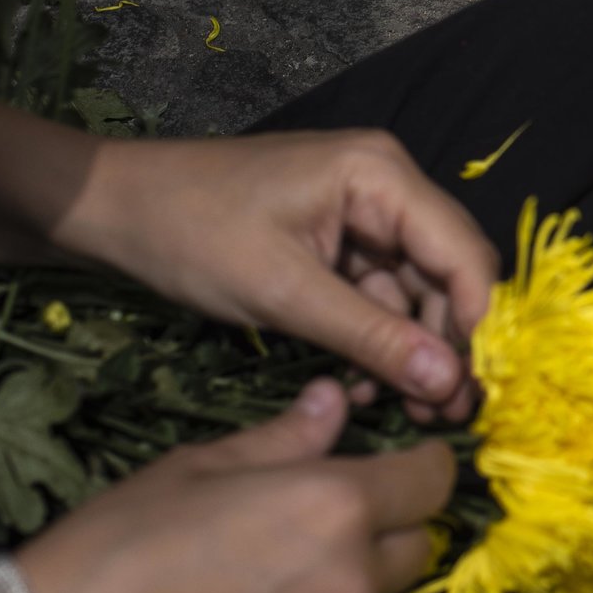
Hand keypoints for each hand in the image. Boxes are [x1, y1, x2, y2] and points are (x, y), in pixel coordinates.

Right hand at [15, 380, 453, 592]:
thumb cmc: (116, 544)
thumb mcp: (201, 467)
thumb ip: (287, 438)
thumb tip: (336, 401)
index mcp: (334, 508)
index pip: (432, 481)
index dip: (421, 467)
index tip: (401, 464)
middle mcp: (349, 583)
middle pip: (416, 547)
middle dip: (387, 528)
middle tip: (325, 520)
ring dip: (340, 585)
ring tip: (262, 578)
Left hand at [58, 131, 497, 420]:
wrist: (114, 209)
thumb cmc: (193, 234)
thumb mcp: (283, 292)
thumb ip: (371, 335)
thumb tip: (449, 381)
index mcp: (382, 176)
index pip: (462, 253)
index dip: (478, 323)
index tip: (476, 392)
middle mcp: (388, 186)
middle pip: (446, 272)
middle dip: (446, 344)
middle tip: (442, 416)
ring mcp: (364, 213)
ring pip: (415, 290)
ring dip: (410, 350)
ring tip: (403, 411)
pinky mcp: (339, 239)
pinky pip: (378, 293)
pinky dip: (375, 340)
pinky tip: (363, 386)